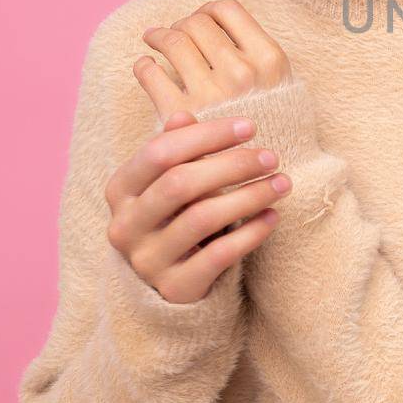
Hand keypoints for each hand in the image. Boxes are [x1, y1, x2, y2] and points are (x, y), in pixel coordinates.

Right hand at [105, 109, 290, 302]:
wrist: (169, 281)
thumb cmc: (175, 217)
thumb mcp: (170, 180)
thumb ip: (177, 149)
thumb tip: (182, 114)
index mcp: (120, 190)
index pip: (160, 152)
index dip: (206, 135)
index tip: (250, 127)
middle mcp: (125, 226)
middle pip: (180, 183)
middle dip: (232, 165)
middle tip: (272, 157)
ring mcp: (146, 261)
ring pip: (202, 218)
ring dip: (249, 195)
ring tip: (282, 183)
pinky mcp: (174, 288)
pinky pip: (218, 256)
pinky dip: (251, 232)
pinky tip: (273, 216)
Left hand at [134, 0, 291, 120]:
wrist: (270, 180)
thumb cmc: (278, 130)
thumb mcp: (286, 86)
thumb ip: (259, 55)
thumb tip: (221, 23)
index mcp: (269, 60)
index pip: (226, 9)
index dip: (208, 10)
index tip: (201, 20)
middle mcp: (241, 73)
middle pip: (196, 23)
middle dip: (182, 23)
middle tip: (175, 31)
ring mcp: (210, 93)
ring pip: (173, 42)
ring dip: (159, 36)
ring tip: (154, 39)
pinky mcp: (182, 114)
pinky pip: (151, 74)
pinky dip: (144, 65)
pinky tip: (146, 67)